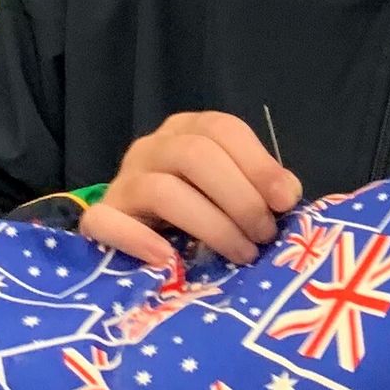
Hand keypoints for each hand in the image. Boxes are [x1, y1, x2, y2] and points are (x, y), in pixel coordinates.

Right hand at [82, 112, 300, 269]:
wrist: (140, 236)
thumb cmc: (202, 211)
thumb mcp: (234, 192)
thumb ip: (260, 188)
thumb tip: (287, 195)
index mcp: (188, 131)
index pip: (223, 129)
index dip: (259, 164)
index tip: (286, 202)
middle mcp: (152, 147)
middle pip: (196, 155)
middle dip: (240, 198)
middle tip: (265, 235)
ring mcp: (123, 181)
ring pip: (162, 190)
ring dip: (212, 225)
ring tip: (242, 253)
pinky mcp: (101, 219)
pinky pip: (107, 223)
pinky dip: (138, 241)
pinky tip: (168, 259)